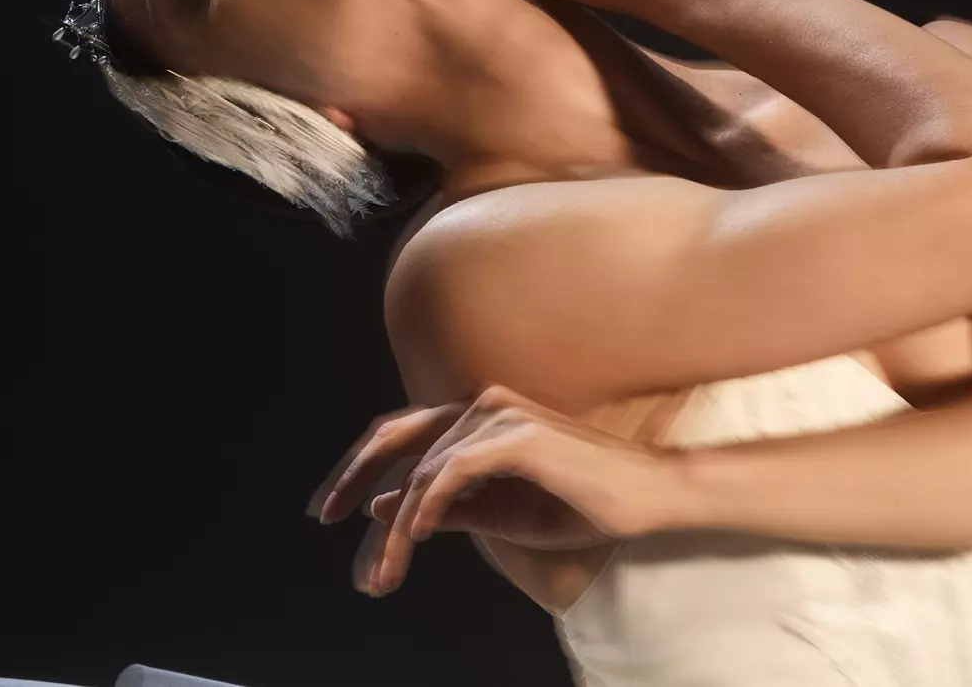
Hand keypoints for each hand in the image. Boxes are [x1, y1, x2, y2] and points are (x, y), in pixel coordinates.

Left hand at [311, 386, 681, 595]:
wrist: (648, 499)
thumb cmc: (583, 503)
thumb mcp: (501, 513)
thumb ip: (446, 506)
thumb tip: (386, 506)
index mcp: (479, 417)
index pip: (402, 432)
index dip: (359, 466)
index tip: (330, 507)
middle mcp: (484, 405)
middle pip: (397, 436)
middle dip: (353, 476)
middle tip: (323, 515)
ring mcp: (501, 416)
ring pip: (424, 465)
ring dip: (399, 519)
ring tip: (382, 566)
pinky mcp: (519, 438)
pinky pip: (455, 471)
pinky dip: (429, 503)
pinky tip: (413, 534)